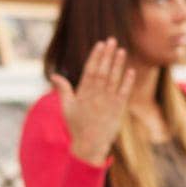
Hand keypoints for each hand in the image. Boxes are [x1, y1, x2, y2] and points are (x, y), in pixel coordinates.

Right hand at [53, 38, 135, 164]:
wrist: (89, 145)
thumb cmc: (77, 126)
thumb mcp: (66, 107)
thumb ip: (63, 89)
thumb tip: (54, 75)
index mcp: (83, 93)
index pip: (90, 70)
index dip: (96, 56)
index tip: (100, 44)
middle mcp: (96, 95)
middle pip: (103, 71)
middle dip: (107, 55)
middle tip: (112, 40)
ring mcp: (107, 102)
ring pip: (113, 79)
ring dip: (118, 64)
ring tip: (122, 51)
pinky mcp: (118, 110)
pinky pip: (124, 93)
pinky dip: (127, 82)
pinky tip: (131, 71)